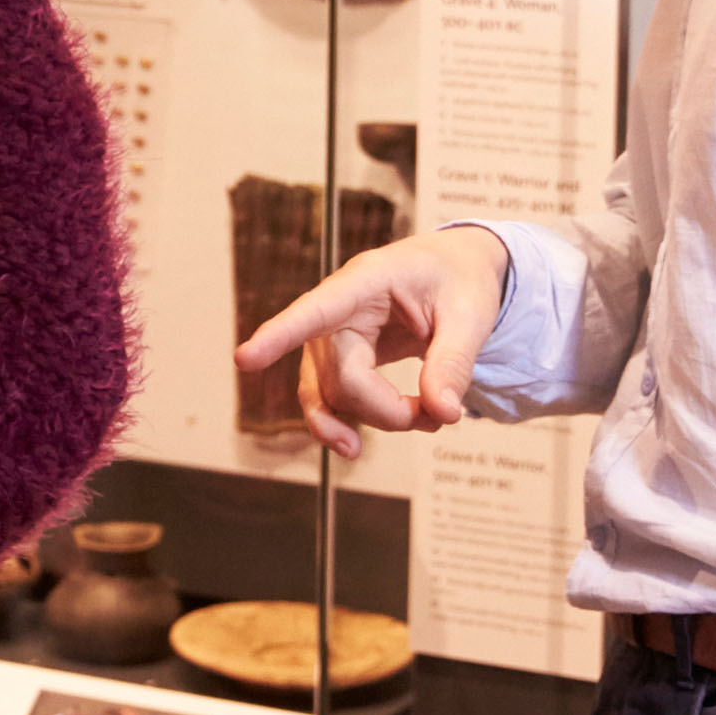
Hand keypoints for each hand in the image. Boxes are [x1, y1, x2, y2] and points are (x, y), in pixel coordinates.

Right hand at [230, 226, 508, 454]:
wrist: (454, 271)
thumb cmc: (459, 279)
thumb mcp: (471, 314)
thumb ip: (455, 363)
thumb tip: (443, 415)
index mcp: (367, 280)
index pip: (316, 309)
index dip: (279, 334)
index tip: (244, 359)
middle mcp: (338, 308)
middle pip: (338, 375)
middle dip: (384, 408)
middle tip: (438, 418)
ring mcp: (333, 336)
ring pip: (328, 394)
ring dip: (370, 420)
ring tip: (424, 423)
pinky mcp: (338, 359)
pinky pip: (326, 399)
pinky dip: (344, 424)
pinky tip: (355, 443)